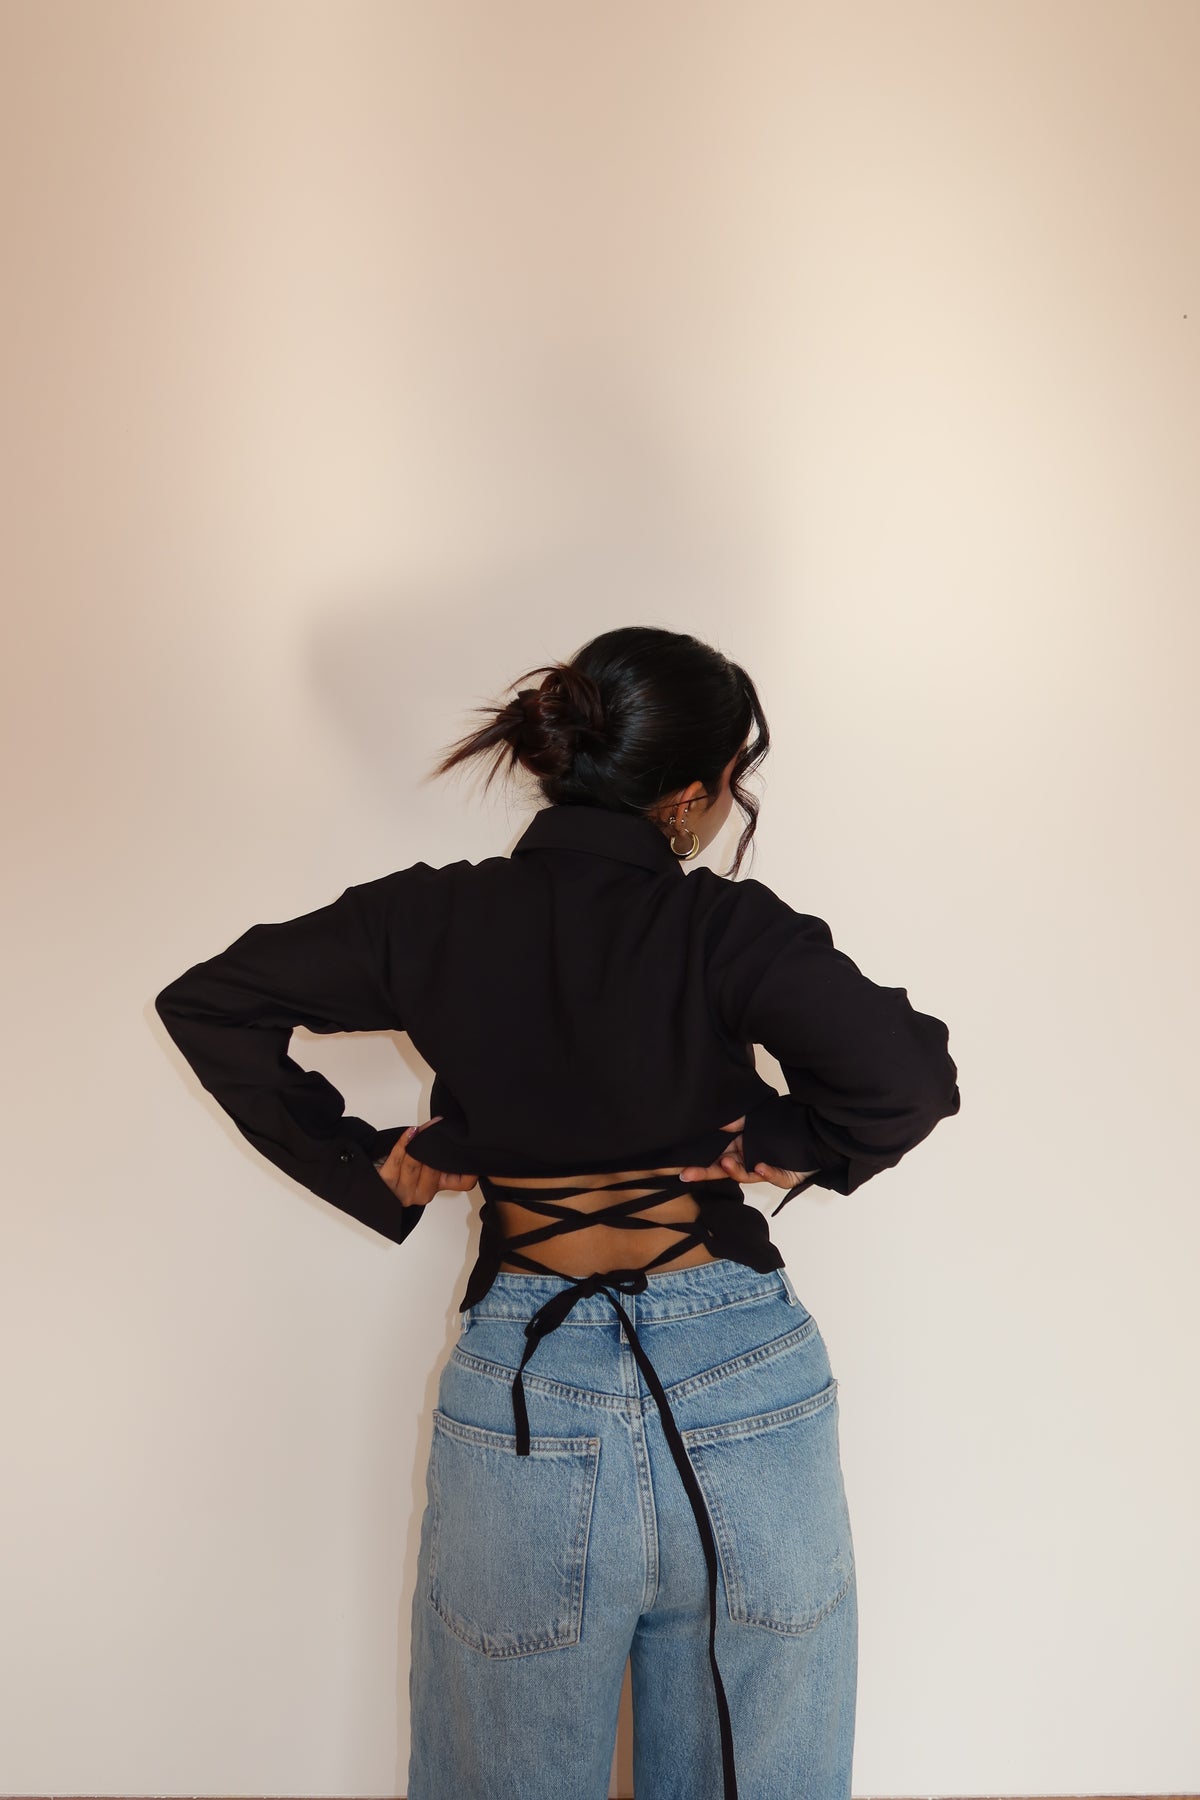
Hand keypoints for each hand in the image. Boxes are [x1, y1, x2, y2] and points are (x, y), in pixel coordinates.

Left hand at [374, 1117, 477, 1208]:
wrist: (379, 1179)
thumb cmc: (405, 1167)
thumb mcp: (428, 1163)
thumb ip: (442, 1153)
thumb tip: (449, 1129)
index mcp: (438, 1188)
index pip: (464, 1182)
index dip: (470, 1166)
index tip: (468, 1148)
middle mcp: (423, 1193)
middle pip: (435, 1168)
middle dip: (435, 1144)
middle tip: (437, 1127)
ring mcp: (404, 1191)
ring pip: (416, 1163)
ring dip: (418, 1142)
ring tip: (422, 1129)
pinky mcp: (387, 1183)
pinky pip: (397, 1160)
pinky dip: (403, 1144)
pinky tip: (409, 1134)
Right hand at [679, 1116, 814, 1193]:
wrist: (816, 1137)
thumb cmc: (786, 1129)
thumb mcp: (759, 1119)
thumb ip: (739, 1121)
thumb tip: (722, 1122)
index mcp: (742, 1148)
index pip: (717, 1157)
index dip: (700, 1163)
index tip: (683, 1168)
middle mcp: (750, 1161)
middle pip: (724, 1169)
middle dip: (706, 1172)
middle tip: (687, 1174)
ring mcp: (764, 1170)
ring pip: (744, 1174)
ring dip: (734, 1170)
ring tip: (726, 1163)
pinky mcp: (781, 1176)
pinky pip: (772, 1175)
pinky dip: (766, 1172)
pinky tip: (760, 1166)